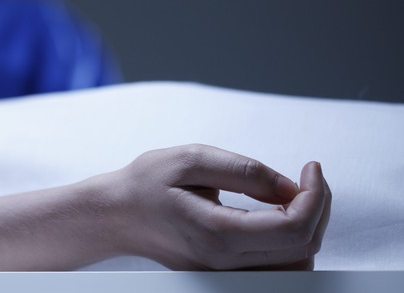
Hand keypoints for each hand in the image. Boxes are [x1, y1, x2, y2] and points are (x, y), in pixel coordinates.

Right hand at [107, 144, 330, 269]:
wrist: (115, 214)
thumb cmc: (145, 184)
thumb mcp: (191, 159)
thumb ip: (244, 171)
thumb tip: (290, 187)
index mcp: (217, 232)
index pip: (294, 228)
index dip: (316, 195)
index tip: (310, 168)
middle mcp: (224, 262)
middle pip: (303, 249)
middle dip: (318, 208)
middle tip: (306, 178)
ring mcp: (224, 274)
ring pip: (295, 266)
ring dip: (307, 228)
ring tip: (293, 196)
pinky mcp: (224, 274)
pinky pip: (275, 269)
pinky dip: (290, 243)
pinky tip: (278, 216)